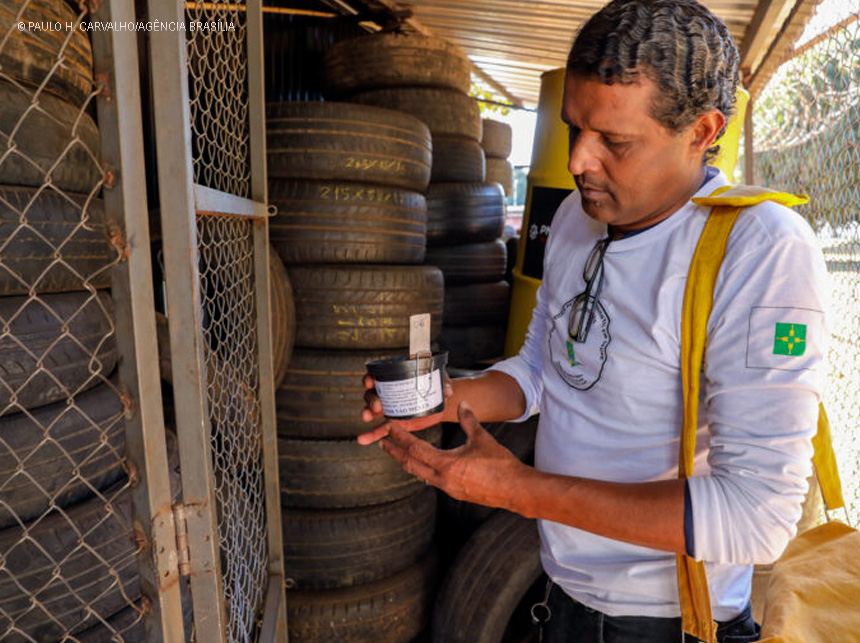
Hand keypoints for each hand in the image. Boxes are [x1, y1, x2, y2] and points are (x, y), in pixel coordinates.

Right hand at [357, 371, 452, 444]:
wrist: (440, 404)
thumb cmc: (437, 387)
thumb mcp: (440, 382)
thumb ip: (443, 384)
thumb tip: (447, 390)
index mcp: (397, 379)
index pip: (379, 375)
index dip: (371, 377)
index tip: (371, 381)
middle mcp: (389, 393)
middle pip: (373, 393)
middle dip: (371, 399)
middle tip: (377, 405)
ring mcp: (389, 409)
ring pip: (372, 410)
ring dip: (367, 413)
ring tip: (367, 418)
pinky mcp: (393, 424)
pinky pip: (379, 430)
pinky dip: (371, 434)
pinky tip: (363, 439)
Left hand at [379, 401, 528, 508]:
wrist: (516, 490)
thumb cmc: (501, 465)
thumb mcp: (482, 439)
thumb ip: (469, 421)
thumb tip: (462, 405)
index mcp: (446, 464)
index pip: (415, 448)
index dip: (400, 437)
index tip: (389, 428)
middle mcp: (443, 479)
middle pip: (411, 464)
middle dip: (395, 453)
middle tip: (382, 443)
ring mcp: (448, 488)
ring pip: (420, 474)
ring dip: (408, 462)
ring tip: (399, 453)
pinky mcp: (456, 492)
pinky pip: (432, 480)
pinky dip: (423, 470)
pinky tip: (424, 465)